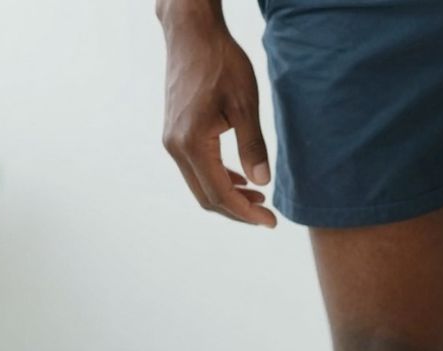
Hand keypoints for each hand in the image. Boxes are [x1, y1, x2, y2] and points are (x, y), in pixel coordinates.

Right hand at [160, 12, 275, 226]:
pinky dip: (218, 179)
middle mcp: (175, 146)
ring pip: (200, 185)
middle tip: (268, 215)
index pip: (220, 193)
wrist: (192, 35)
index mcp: (192, 143)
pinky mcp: (174, 133)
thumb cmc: (221, 64)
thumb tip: (262, 183)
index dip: (246, 212)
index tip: (271, 222)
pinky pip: (195, 168)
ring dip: (228, 196)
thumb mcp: (245, 105)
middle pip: (207, 197)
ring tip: (259, 198)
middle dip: (238, 211)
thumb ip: (253, 146)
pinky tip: (240, 178)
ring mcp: (171, 140)